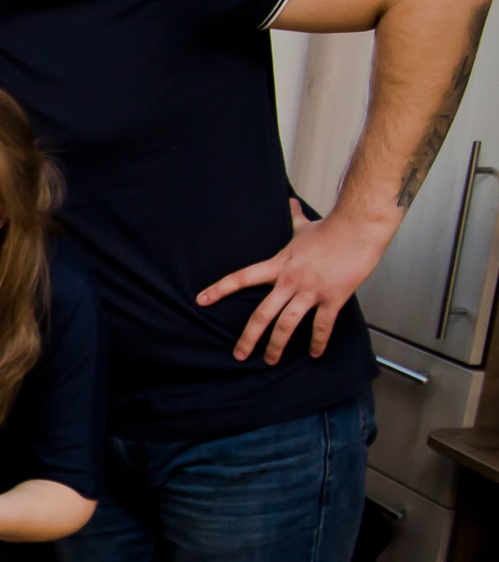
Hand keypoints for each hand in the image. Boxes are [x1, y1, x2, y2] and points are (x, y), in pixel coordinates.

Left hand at [196, 200, 392, 364]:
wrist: (359, 228)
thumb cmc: (333, 227)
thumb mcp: (304, 225)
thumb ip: (293, 217)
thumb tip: (288, 201)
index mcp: (278, 265)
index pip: (241, 278)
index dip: (219, 289)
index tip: (201, 301)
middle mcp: (290, 280)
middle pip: (261, 314)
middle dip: (248, 338)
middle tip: (239, 355)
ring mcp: (311, 291)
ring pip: (287, 325)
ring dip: (277, 346)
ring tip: (270, 361)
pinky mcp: (333, 297)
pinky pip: (322, 326)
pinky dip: (318, 343)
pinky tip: (315, 354)